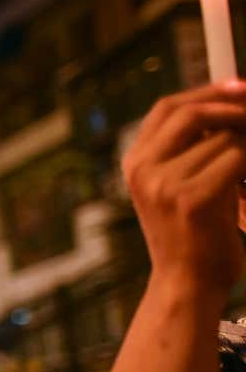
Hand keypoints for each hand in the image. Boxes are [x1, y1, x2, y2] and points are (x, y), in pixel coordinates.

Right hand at [122, 83, 245, 297]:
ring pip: (224, 138)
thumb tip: (231, 105)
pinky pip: (237, 159)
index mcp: (135, 163)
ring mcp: (164, 184)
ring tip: (244, 181)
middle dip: (233, 107)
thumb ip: (193, 150)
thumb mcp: (181, 186)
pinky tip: (243, 193)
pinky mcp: (192, 199)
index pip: (168, 108)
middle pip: (192, 112)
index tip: (239, 86)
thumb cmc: (195, 237)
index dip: (206, 91)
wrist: (187, 286)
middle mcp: (143, 169)